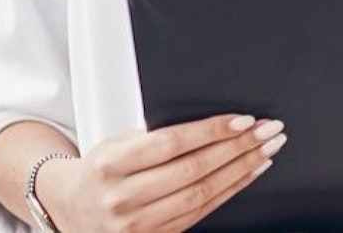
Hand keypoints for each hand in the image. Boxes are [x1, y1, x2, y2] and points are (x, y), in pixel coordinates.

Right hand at [41, 113, 286, 232]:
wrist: (74, 209)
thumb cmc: (103, 169)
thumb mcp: (117, 144)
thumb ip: (155, 136)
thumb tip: (213, 124)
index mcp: (111, 164)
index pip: (171, 144)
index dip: (211, 131)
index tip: (243, 120)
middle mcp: (123, 196)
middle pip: (193, 169)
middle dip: (238, 148)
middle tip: (268, 131)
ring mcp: (138, 223)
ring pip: (202, 193)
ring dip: (241, 170)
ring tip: (266, 150)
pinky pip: (201, 213)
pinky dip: (230, 191)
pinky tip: (248, 174)